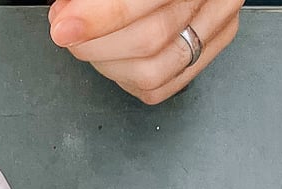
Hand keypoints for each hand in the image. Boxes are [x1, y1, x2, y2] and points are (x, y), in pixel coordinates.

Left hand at [48, 0, 241, 103]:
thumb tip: (66, 15)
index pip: (142, 2)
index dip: (99, 19)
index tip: (64, 28)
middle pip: (150, 40)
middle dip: (95, 44)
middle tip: (67, 32)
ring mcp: (217, 25)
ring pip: (154, 72)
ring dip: (107, 63)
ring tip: (87, 43)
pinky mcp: (209, 49)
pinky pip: (160, 87)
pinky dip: (126, 78)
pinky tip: (113, 57)